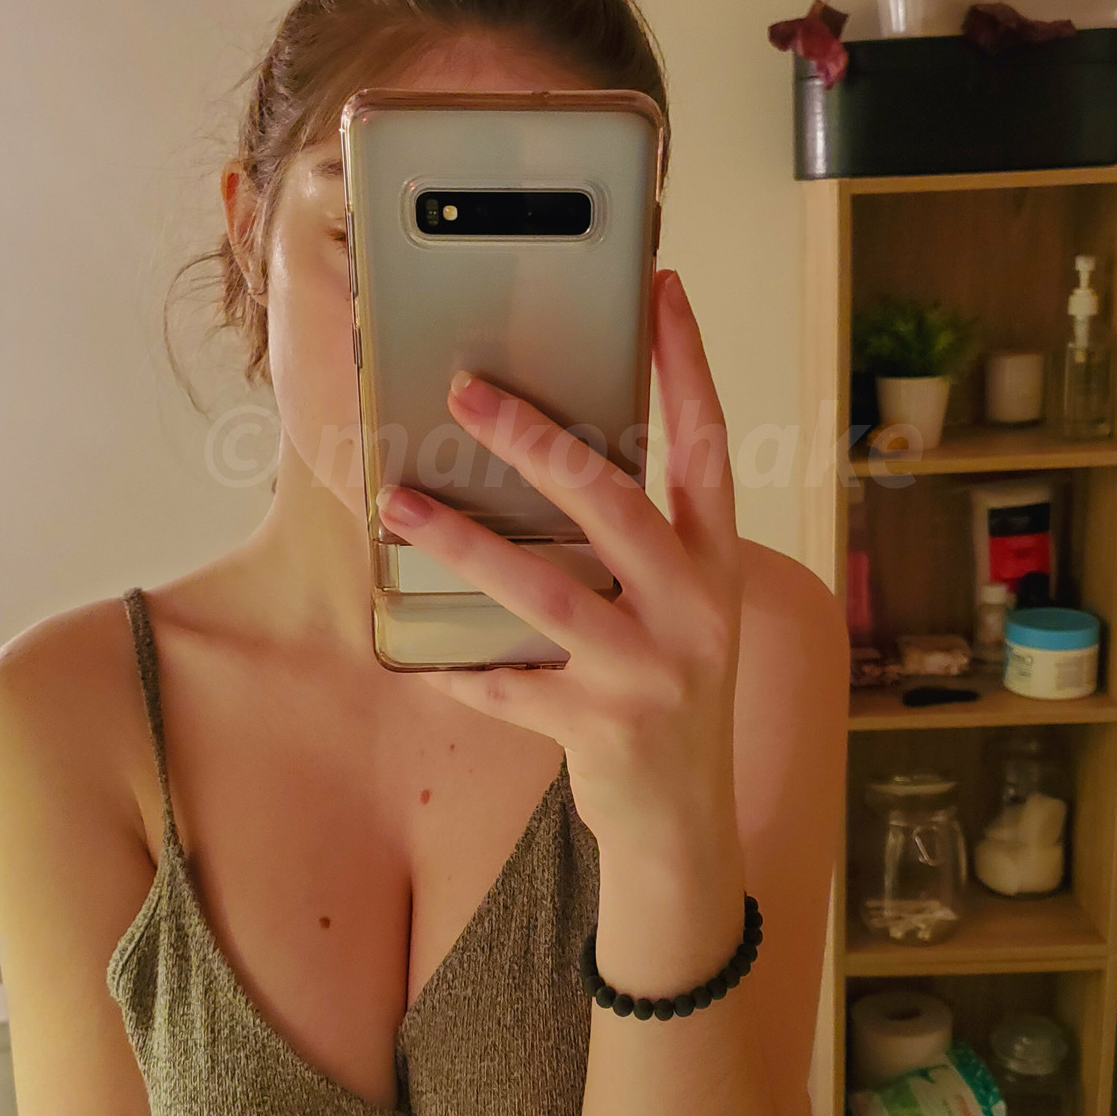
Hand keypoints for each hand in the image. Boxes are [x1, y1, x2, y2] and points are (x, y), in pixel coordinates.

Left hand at [374, 269, 743, 853]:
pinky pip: (508, 685)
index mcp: (716, 566)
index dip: (688, 368)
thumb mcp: (678, 612)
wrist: (684, 822)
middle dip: (536, 441)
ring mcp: (651, 671)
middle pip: (614, 504)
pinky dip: (455, 666)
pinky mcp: (602, 728)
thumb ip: (639, 546)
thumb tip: (549, 460)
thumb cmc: (666, 694)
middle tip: (466, 391)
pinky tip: (409, 652)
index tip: (662, 293)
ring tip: (400, 504)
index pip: (708, 447)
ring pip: (548, 590)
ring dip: (464, 544)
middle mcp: (695, 610)